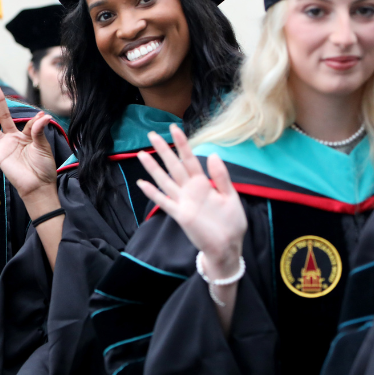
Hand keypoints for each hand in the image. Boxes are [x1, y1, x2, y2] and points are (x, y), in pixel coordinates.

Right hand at [0, 82, 57, 203]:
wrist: (37, 186)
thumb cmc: (43, 167)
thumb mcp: (43, 147)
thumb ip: (39, 131)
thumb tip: (42, 115)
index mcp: (27, 135)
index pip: (28, 121)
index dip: (36, 118)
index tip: (43, 116)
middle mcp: (13, 138)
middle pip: (4, 115)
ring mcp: (4, 146)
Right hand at [135, 124, 246, 276]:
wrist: (228, 246)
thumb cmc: (231, 222)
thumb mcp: (231, 196)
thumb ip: (221, 176)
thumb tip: (212, 154)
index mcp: (203, 183)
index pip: (190, 159)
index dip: (182, 144)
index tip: (174, 128)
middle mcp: (190, 190)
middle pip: (174, 166)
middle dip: (163, 150)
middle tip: (151, 134)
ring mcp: (183, 202)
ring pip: (165, 180)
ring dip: (153, 168)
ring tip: (142, 154)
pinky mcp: (180, 215)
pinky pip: (164, 201)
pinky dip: (153, 193)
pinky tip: (142, 184)